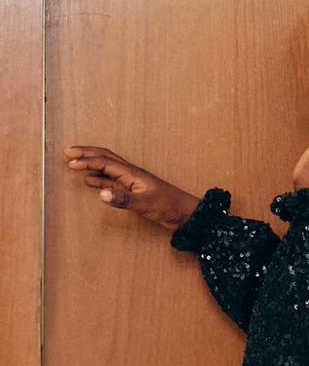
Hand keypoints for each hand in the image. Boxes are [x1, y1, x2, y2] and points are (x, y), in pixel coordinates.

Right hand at [64, 146, 199, 230]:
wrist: (184, 214)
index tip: (71, 161)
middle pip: (104, 158)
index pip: (105, 162)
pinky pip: (111, 181)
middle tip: (67, 152)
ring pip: (106, 168)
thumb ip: (123, 199)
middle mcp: (130, 174)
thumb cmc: (168, 206)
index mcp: (132, 173)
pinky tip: (91, 181)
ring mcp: (131, 182)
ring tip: (75, 163)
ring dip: (90, 164)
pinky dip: (99, 179)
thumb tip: (101, 193)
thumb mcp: (145, 203)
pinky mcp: (133, 191)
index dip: (87, 161)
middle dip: (86, 154)